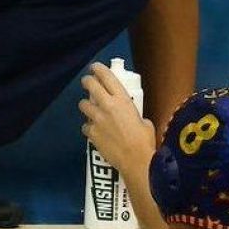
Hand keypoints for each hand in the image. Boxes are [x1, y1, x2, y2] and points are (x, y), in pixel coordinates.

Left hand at [79, 62, 156, 178]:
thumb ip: (134, 115)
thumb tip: (132, 118)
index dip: (99, 69)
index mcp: (123, 99)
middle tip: (87, 82)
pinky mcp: (91, 133)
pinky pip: (85, 126)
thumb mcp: (144, 122)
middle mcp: (108, 105)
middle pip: (90, 85)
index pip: (107, 77)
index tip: (94, 67)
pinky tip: (94, 131)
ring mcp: (97, 118)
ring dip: (86, 105)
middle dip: (87, 81)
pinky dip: (89, 127)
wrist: (136, 161)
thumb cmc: (145, 141)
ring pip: (83, 104)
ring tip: (90, 109)